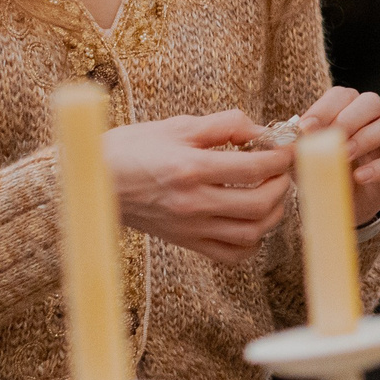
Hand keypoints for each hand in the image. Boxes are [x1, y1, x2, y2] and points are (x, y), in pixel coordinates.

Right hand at [104, 111, 293, 266]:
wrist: (91, 180)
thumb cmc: (132, 148)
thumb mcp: (178, 125)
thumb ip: (225, 124)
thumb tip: (262, 130)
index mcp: (191, 169)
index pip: (255, 167)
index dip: (282, 156)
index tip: (288, 147)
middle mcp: (192, 202)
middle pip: (260, 204)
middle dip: (282, 185)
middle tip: (282, 170)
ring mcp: (189, 227)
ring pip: (250, 233)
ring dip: (272, 214)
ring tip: (271, 193)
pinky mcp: (184, 242)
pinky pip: (230, 254)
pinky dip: (251, 241)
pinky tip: (251, 221)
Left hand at [294, 86, 379, 223]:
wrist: (336, 204)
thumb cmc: (319, 171)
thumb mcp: (303, 159)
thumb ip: (298, 147)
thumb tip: (289, 138)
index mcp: (346, 109)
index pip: (342, 95)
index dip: (325, 108)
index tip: (305, 127)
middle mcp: (370, 119)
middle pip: (372, 101)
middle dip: (350, 119)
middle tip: (332, 139)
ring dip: (367, 137)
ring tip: (345, 156)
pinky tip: (360, 177)